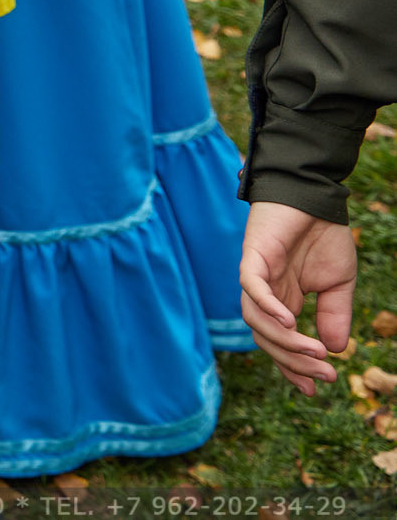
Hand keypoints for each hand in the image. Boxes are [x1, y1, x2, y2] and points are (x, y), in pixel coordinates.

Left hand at [241, 199, 359, 391]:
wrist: (316, 198)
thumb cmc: (324, 237)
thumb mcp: (338, 285)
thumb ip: (335, 316)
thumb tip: (337, 350)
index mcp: (283, 301)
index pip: (278, 343)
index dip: (292, 367)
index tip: (314, 390)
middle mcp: (265, 293)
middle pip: (266, 338)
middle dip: (294, 361)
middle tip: (324, 375)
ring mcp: (256, 275)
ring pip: (255, 318)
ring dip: (284, 340)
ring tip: (315, 353)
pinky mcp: (253, 255)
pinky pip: (250, 285)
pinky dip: (266, 305)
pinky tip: (289, 320)